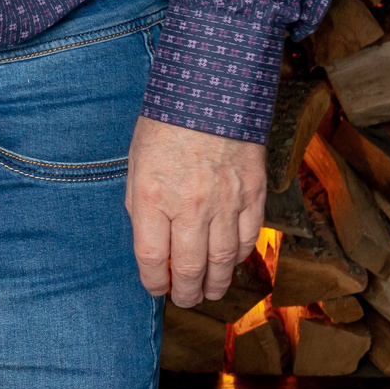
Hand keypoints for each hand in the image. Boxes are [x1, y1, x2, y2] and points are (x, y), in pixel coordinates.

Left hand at [125, 115, 265, 308]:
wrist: (212, 89)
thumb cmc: (167, 124)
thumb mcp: (137, 162)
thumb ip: (141, 205)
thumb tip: (152, 244)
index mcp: (152, 196)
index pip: (151, 258)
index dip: (153, 282)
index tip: (155, 288)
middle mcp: (189, 205)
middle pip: (189, 268)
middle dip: (185, 292)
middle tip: (184, 299)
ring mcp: (224, 202)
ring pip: (223, 261)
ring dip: (216, 283)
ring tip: (209, 292)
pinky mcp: (252, 194)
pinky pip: (248, 238)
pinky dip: (239, 257)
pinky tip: (231, 263)